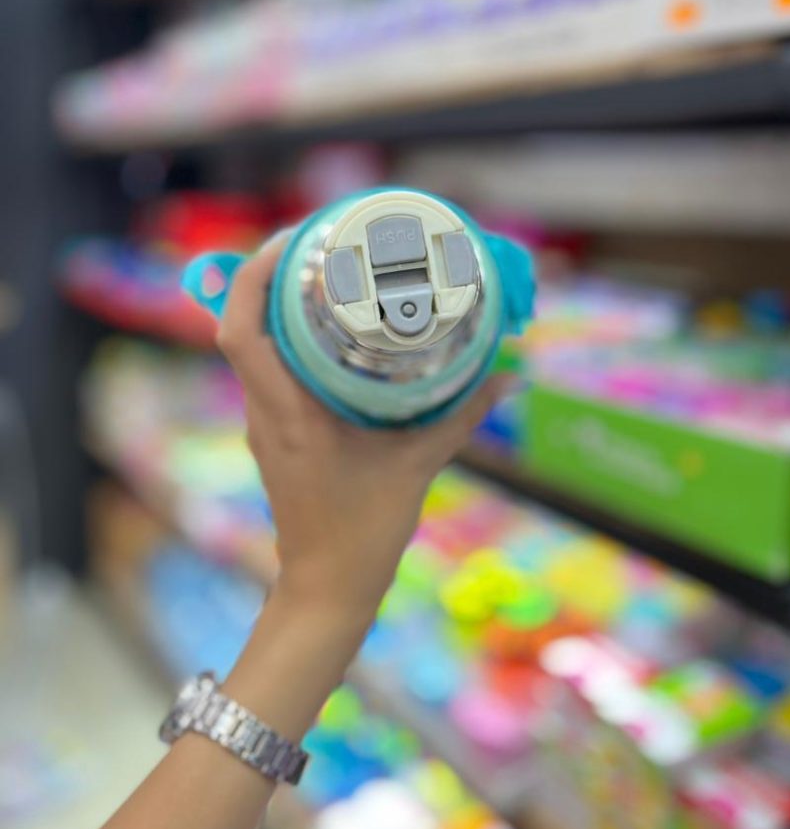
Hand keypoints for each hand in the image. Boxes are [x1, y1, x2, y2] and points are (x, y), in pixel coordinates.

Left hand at [216, 232, 510, 621]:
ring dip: (277, 308)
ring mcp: (265, 422)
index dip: (252, 278)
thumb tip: (509, 376)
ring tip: (324, 276)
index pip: (241, 332)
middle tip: (317, 244)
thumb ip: (462, 414)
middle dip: (269, 277)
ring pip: (254, 348)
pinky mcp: (275, 433)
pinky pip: (271, 371)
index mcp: (289, 412)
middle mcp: (266, 410)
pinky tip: (329, 334)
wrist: (327, 586)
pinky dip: (290, 341)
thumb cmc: (365, 529)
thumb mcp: (419, 464)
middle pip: (242, 327)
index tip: (290, 242)